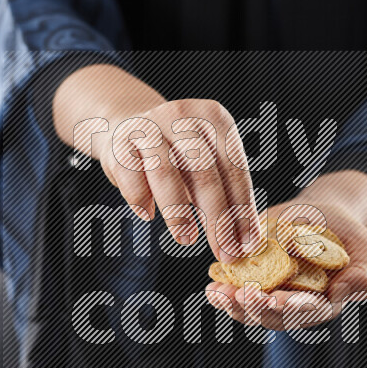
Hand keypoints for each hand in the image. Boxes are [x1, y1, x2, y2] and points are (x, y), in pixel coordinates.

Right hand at [90, 98, 261, 263]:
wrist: (127, 126)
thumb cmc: (177, 154)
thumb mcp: (207, 162)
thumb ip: (227, 192)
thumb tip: (245, 241)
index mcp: (215, 118)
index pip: (234, 168)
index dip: (243, 209)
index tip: (248, 244)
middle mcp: (183, 116)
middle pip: (204, 173)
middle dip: (218, 219)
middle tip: (225, 252)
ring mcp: (148, 127)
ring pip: (166, 173)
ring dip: (178, 213)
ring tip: (187, 239)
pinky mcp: (119, 142)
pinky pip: (131, 174)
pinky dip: (141, 198)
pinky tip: (148, 215)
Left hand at [205, 197, 366, 330]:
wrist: (322, 214)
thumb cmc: (347, 234)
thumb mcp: (365, 248)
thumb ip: (362, 276)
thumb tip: (341, 294)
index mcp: (323, 303)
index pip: (306, 312)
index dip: (289, 309)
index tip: (274, 301)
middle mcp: (294, 306)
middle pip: (273, 317)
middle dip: (255, 309)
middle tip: (241, 295)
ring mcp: (272, 296)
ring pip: (250, 311)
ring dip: (233, 305)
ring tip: (218, 293)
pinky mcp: (254, 281)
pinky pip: (236, 293)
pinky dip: (223, 292)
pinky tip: (212, 284)